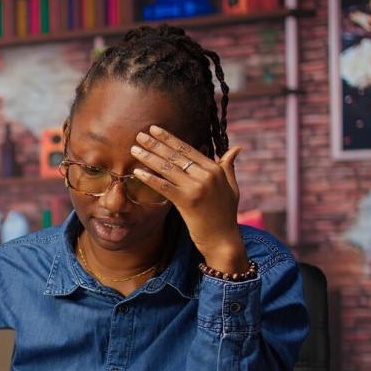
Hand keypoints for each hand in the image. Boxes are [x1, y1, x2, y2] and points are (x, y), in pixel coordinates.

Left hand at [130, 125, 248, 273]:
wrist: (223, 240)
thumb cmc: (225, 215)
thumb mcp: (232, 187)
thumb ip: (228, 167)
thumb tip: (236, 148)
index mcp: (215, 169)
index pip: (188, 149)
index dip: (170, 138)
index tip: (155, 130)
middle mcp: (207, 175)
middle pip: (176, 156)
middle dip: (156, 144)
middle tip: (139, 134)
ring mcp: (197, 188)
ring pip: (168, 168)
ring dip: (148, 157)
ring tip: (134, 149)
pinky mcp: (187, 201)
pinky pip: (164, 186)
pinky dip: (150, 178)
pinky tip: (137, 172)